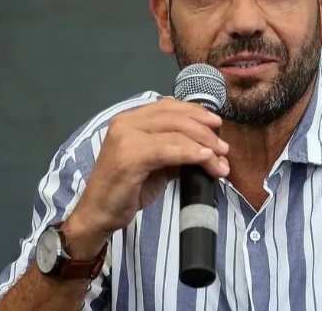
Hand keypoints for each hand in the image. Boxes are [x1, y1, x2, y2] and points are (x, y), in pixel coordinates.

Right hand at [63, 98, 228, 256]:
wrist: (98, 214)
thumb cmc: (126, 189)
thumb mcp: (156, 164)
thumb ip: (176, 150)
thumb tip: (208, 148)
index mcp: (131, 119)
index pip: (169, 106)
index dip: (197, 112)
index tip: (217, 125)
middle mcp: (126, 122)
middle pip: (176, 117)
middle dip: (206, 131)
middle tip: (224, 148)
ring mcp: (125, 138)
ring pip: (175, 132)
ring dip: (204, 145)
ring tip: (220, 160)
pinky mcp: (128, 157)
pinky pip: (167, 149)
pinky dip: (190, 153)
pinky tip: (205, 159)